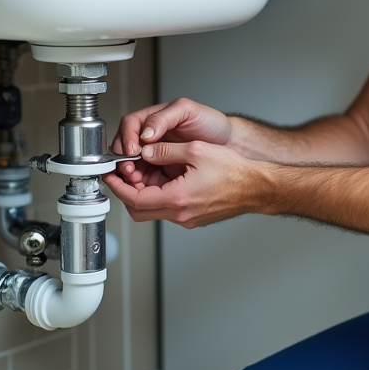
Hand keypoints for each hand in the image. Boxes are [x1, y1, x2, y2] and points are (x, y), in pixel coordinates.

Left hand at [103, 139, 265, 226]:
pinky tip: (166, 179)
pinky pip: (168, 210)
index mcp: (177, 198)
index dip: (118, 187)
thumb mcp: (196, 151)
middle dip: (127, 192)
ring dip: (144, 194)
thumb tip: (146, 151)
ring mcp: (187, 219)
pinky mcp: (194, 218)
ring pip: (153, 211)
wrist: (257, 187)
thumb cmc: (234, 171)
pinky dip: (159, 196)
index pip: (134, 199)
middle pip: (139, 210)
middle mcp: (180, 214)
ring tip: (146, 173)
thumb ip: (165, 150)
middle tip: (124, 175)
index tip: (111, 175)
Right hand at [111, 98, 232, 183]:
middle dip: (123, 159)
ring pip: (132, 165)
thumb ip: (163, 119)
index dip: (126, 138)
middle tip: (130, 168)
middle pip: (124, 147)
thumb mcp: (188, 111)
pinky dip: (142, 184)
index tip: (132, 150)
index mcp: (153, 119)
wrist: (229, 142)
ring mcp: (155, 155)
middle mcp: (150, 137)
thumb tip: (144, 133)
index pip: (129, 126)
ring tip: (136, 179)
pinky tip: (146, 186)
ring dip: (130, 174)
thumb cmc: (211, 123)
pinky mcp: (161, 171)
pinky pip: (145, 178)